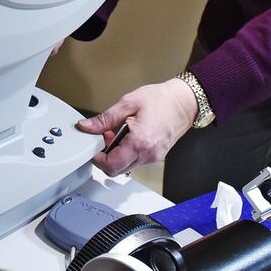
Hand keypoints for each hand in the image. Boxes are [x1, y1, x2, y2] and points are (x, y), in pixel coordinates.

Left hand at [75, 77, 200, 176]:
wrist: (184, 102)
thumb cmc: (161, 100)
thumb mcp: (127, 104)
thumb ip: (104, 119)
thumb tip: (86, 127)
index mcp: (139, 143)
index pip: (111, 165)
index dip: (97, 158)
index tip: (94, 146)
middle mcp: (147, 155)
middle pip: (117, 170)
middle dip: (105, 157)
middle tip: (105, 138)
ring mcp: (153, 157)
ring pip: (126, 166)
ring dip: (116, 155)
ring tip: (118, 134)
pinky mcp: (157, 156)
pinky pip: (136, 161)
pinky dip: (127, 153)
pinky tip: (129, 136)